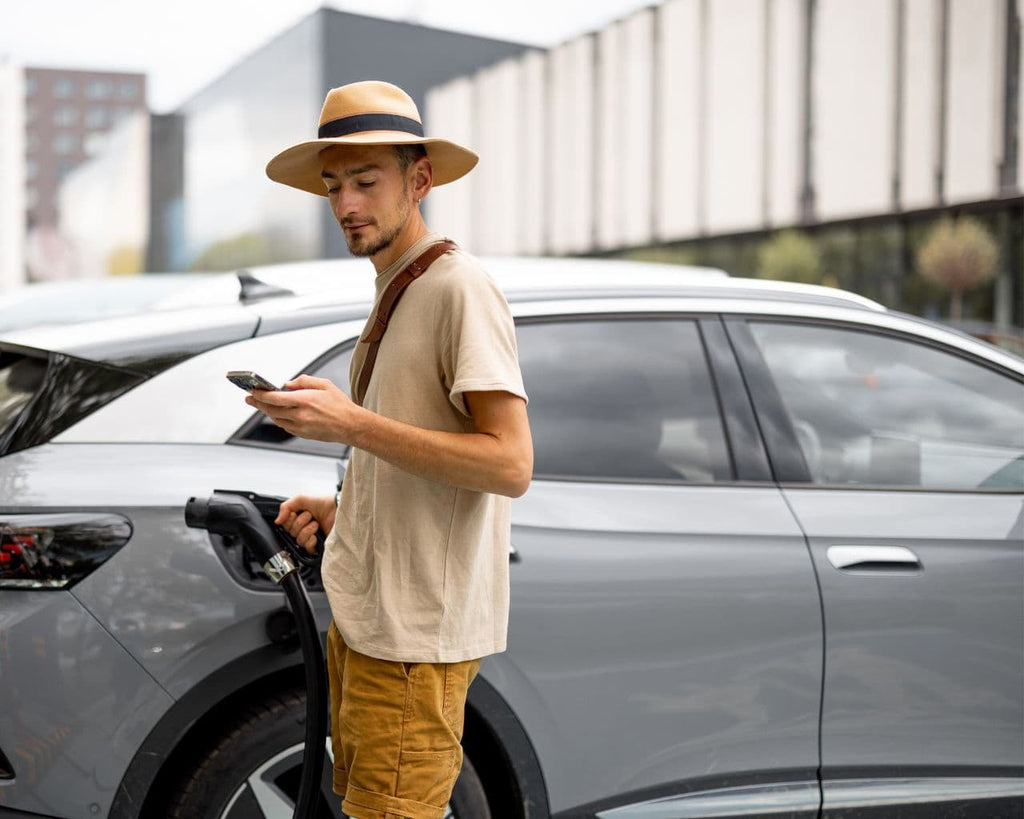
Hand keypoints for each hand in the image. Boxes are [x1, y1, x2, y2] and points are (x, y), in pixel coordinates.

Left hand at [246, 375, 362, 442]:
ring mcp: (300, 426)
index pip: (274, 398)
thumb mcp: (324, 384)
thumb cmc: (340, 404)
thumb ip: (304, 381)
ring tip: (261, 404)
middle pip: (270, 410)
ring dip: (267, 411)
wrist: (350, 426)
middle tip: (249, 398)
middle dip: (258, 403)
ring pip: (276, 419)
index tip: (252, 390)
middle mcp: (300, 415)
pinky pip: (285, 426)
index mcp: (304, 400)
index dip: (260, 394)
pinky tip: (278, 413)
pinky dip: (279, 419)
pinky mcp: (302, 434)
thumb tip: (287, 384)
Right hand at [275, 494, 336, 553]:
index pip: (284, 525)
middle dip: (300, 523)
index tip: (295, 513)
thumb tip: (277, 521)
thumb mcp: (301, 499)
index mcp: (297, 518)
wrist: (337, 508)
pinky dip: (310, 541)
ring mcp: (310, 536)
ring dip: (307, 530)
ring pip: (298, 540)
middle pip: (291, 533)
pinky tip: (315, 535)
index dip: (289, 520)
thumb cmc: (323, 502)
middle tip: (309, 516)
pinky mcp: (317, 544)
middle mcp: (302, 528)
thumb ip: (285, 507)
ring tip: (315, 524)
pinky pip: (307, 548)